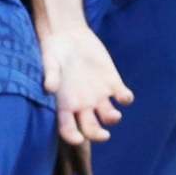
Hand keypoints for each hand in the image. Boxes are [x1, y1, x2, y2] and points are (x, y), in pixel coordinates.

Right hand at [41, 24, 131, 144]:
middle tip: (104, 135)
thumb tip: (49, 88)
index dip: (72, 137)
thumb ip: (51, 75)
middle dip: (97, 135)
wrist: (68, 34)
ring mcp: (99, 96)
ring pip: (109, 116)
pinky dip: (126, 99)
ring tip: (114, 115)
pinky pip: (123, 97)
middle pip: (91, 128)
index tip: (78, 139)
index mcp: (65, 105)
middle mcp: (83, 105)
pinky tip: (124, 96)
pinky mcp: (112, 82)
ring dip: (113, 118)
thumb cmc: (54, 51)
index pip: (68, 129)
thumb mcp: (50, 62)